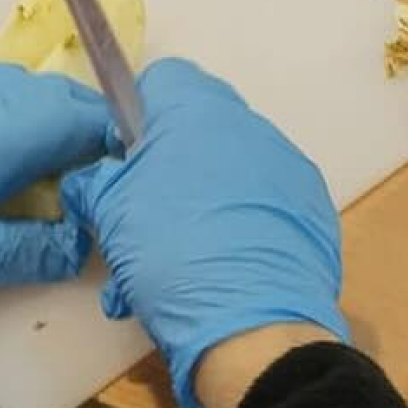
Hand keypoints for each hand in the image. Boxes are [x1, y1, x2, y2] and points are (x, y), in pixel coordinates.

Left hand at [0, 64, 117, 333]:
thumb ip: (33, 249)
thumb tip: (80, 242)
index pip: (86, 113)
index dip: (119, 144)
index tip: (132, 183)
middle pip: (57, 101)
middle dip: (86, 141)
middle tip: (97, 196)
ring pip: (20, 101)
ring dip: (46, 136)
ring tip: (51, 195)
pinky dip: (8, 135)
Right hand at [60, 58, 347, 407]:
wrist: (254, 329)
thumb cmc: (172, 255)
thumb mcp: (110, 215)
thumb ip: (95, 181)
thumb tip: (95, 176)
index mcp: (200, 112)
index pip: (161, 79)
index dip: (134, 115)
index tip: (120, 161)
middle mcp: (250, 127)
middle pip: (197, 126)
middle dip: (166, 165)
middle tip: (143, 216)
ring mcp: (288, 168)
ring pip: (230, 168)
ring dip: (200, 199)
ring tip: (179, 259)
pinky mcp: (312, 211)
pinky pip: (264, 205)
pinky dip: (240, 226)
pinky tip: (222, 270)